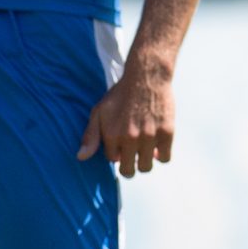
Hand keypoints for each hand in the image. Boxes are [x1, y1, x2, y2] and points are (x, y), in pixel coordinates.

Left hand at [79, 62, 174, 177]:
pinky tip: (157, 145)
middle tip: (131, 158)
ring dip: (144, 162)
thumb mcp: (99, 112)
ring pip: (146, 167)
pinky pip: (165, 158)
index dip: (116, 153)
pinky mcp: (167, 133)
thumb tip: (80, 158)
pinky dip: (161, 155)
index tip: (119, 144)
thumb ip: (90, 136)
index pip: (112, 159)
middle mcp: (130, 138)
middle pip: (128, 170)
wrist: (146, 78)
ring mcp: (149, 136)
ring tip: (144, 150)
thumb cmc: (120, 96)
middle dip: (128, 166)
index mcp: (111, 134)